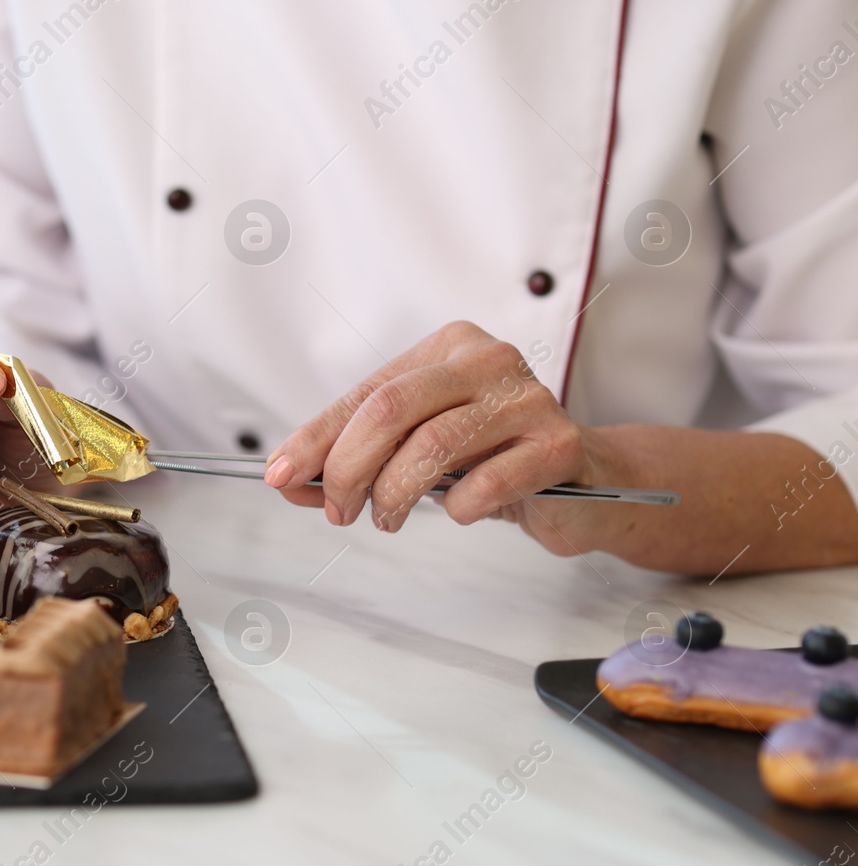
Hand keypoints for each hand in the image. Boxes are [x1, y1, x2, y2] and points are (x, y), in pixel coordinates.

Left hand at [263, 321, 612, 554]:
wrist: (586, 481)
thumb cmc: (492, 459)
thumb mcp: (416, 449)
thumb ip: (356, 458)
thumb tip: (287, 479)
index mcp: (447, 346)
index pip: (365, 393)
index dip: (315, 438)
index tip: (280, 475)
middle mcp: (487, 359)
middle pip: (390, 410)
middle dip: (348, 468)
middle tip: (338, 510)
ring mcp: (527, 398)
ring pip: (431, 445)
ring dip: (393, 495)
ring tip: (386, 519)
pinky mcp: (559, 444)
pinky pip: (484, 483)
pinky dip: (457, 508)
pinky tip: (459, 511)